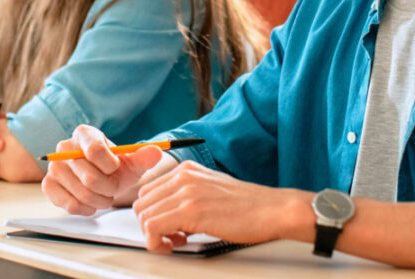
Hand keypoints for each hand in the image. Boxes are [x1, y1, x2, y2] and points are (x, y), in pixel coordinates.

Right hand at [42, 124, 165, 214]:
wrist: (101, 178)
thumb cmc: (115, 168)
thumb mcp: (132, 161)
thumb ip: (144, 157)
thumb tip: (157, 152)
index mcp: (84, 134)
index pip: (95, 151)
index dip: (111, 166)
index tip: (116, 168)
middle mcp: (64, 147)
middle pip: (90, 178)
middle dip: (109, 188)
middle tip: (113, 187)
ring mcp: (54, 167)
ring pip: (82, 194)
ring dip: (100, 200)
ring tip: (104, 194)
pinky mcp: (48, 185)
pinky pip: (70, 205)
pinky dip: (86, 208)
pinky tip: (91, 203)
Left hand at [133, 160, 312, 252]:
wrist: (272, 210)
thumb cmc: (248, 206)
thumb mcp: (211, 190)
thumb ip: (188, 196)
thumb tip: (168, 215)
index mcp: (187, 169)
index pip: (148, 191)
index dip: (153, 214)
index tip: (167, 227)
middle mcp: (183, 176)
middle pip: (142, 203)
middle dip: (150, 225)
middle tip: (170, 237)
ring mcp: (186, 192)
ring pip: (144, 216)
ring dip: (154, 236)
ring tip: (176, 242)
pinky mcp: (190, 211)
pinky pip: (153, 228)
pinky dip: (157, 243)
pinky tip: (174, 245)